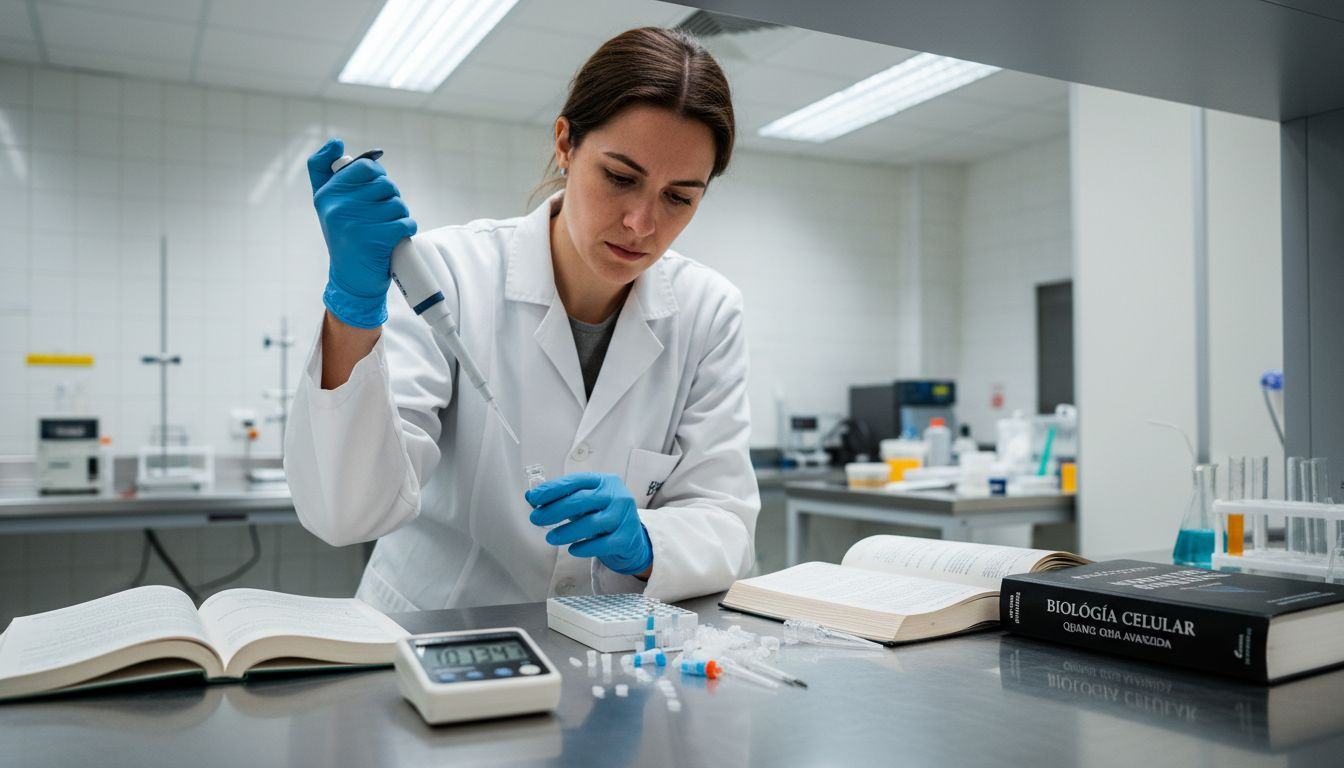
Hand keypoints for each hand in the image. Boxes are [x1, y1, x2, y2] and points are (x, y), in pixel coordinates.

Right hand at [307, 138, 416, 328]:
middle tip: (380, 216)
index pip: (363, 166)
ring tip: (385, 230)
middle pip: (384, 183)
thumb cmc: (346, 239)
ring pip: (397, 203)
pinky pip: (405, 221)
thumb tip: (335, 142)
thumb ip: (326, 172)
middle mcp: (336, 205)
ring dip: (399, 216)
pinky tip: (394, 240)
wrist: (351, 281)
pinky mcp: (375, 237)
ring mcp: (354, 221)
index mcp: (326, 194)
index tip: (372, 192)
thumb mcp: (329, 206)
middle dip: (390, 198)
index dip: (376, 176)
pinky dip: (406, 230)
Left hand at [526, 473, 652, 575]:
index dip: (553, 489)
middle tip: (536, 519)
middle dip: (555, 510)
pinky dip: (585, 547)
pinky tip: (573, 549)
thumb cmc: (604, 516)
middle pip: (582, 500)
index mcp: (604, 482)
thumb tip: (532, 497)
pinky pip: (603, 543)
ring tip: (551, 538)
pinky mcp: (626, 537)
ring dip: (567, 531)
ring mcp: (624, 516)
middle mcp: (617, 495)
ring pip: (592, 523)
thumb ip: (562, 499)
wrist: (632, 538)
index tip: (534, 498)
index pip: (576, 481)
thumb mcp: (585, 503)